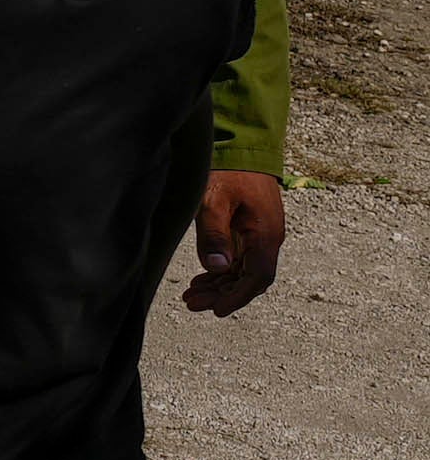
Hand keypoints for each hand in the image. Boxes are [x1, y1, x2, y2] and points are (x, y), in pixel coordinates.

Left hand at [186, 169, 286, 316]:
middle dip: (223, 295)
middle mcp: (269, 237)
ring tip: (191, 297)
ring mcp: (261, 234)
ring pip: (244, 270)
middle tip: (192, 304)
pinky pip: (241, 259)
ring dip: (220, 286)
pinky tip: (202, 279)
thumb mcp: (213, 200)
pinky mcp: (251, 229)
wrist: (243, 149)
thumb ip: (214, 233)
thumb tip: (219, 268)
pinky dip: (223, 272)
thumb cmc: (228, 171)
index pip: (257, 277)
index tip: (216, 310)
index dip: (237, 297)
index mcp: (265, 234)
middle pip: (250, 278)